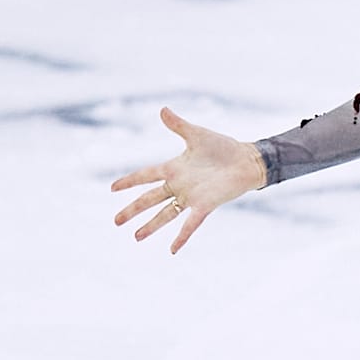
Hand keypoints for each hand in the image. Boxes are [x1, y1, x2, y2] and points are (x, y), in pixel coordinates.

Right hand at [109, 107, 268, 253]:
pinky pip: (191, 223)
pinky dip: (182, 236)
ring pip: (166, 214)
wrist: (247, 159)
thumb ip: (178, 125)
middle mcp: (179, 185)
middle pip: (150, 199)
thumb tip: (162, 109)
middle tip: (116, 221)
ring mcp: (191, 196)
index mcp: (174, 168)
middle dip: (133, 210)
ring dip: (151, 226)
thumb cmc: (223, 147)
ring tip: (136, 237)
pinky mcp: (205, 204)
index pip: (146, 175)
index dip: (129, 181)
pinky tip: (172, 250)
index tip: (112, 188)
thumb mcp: (197, 135)